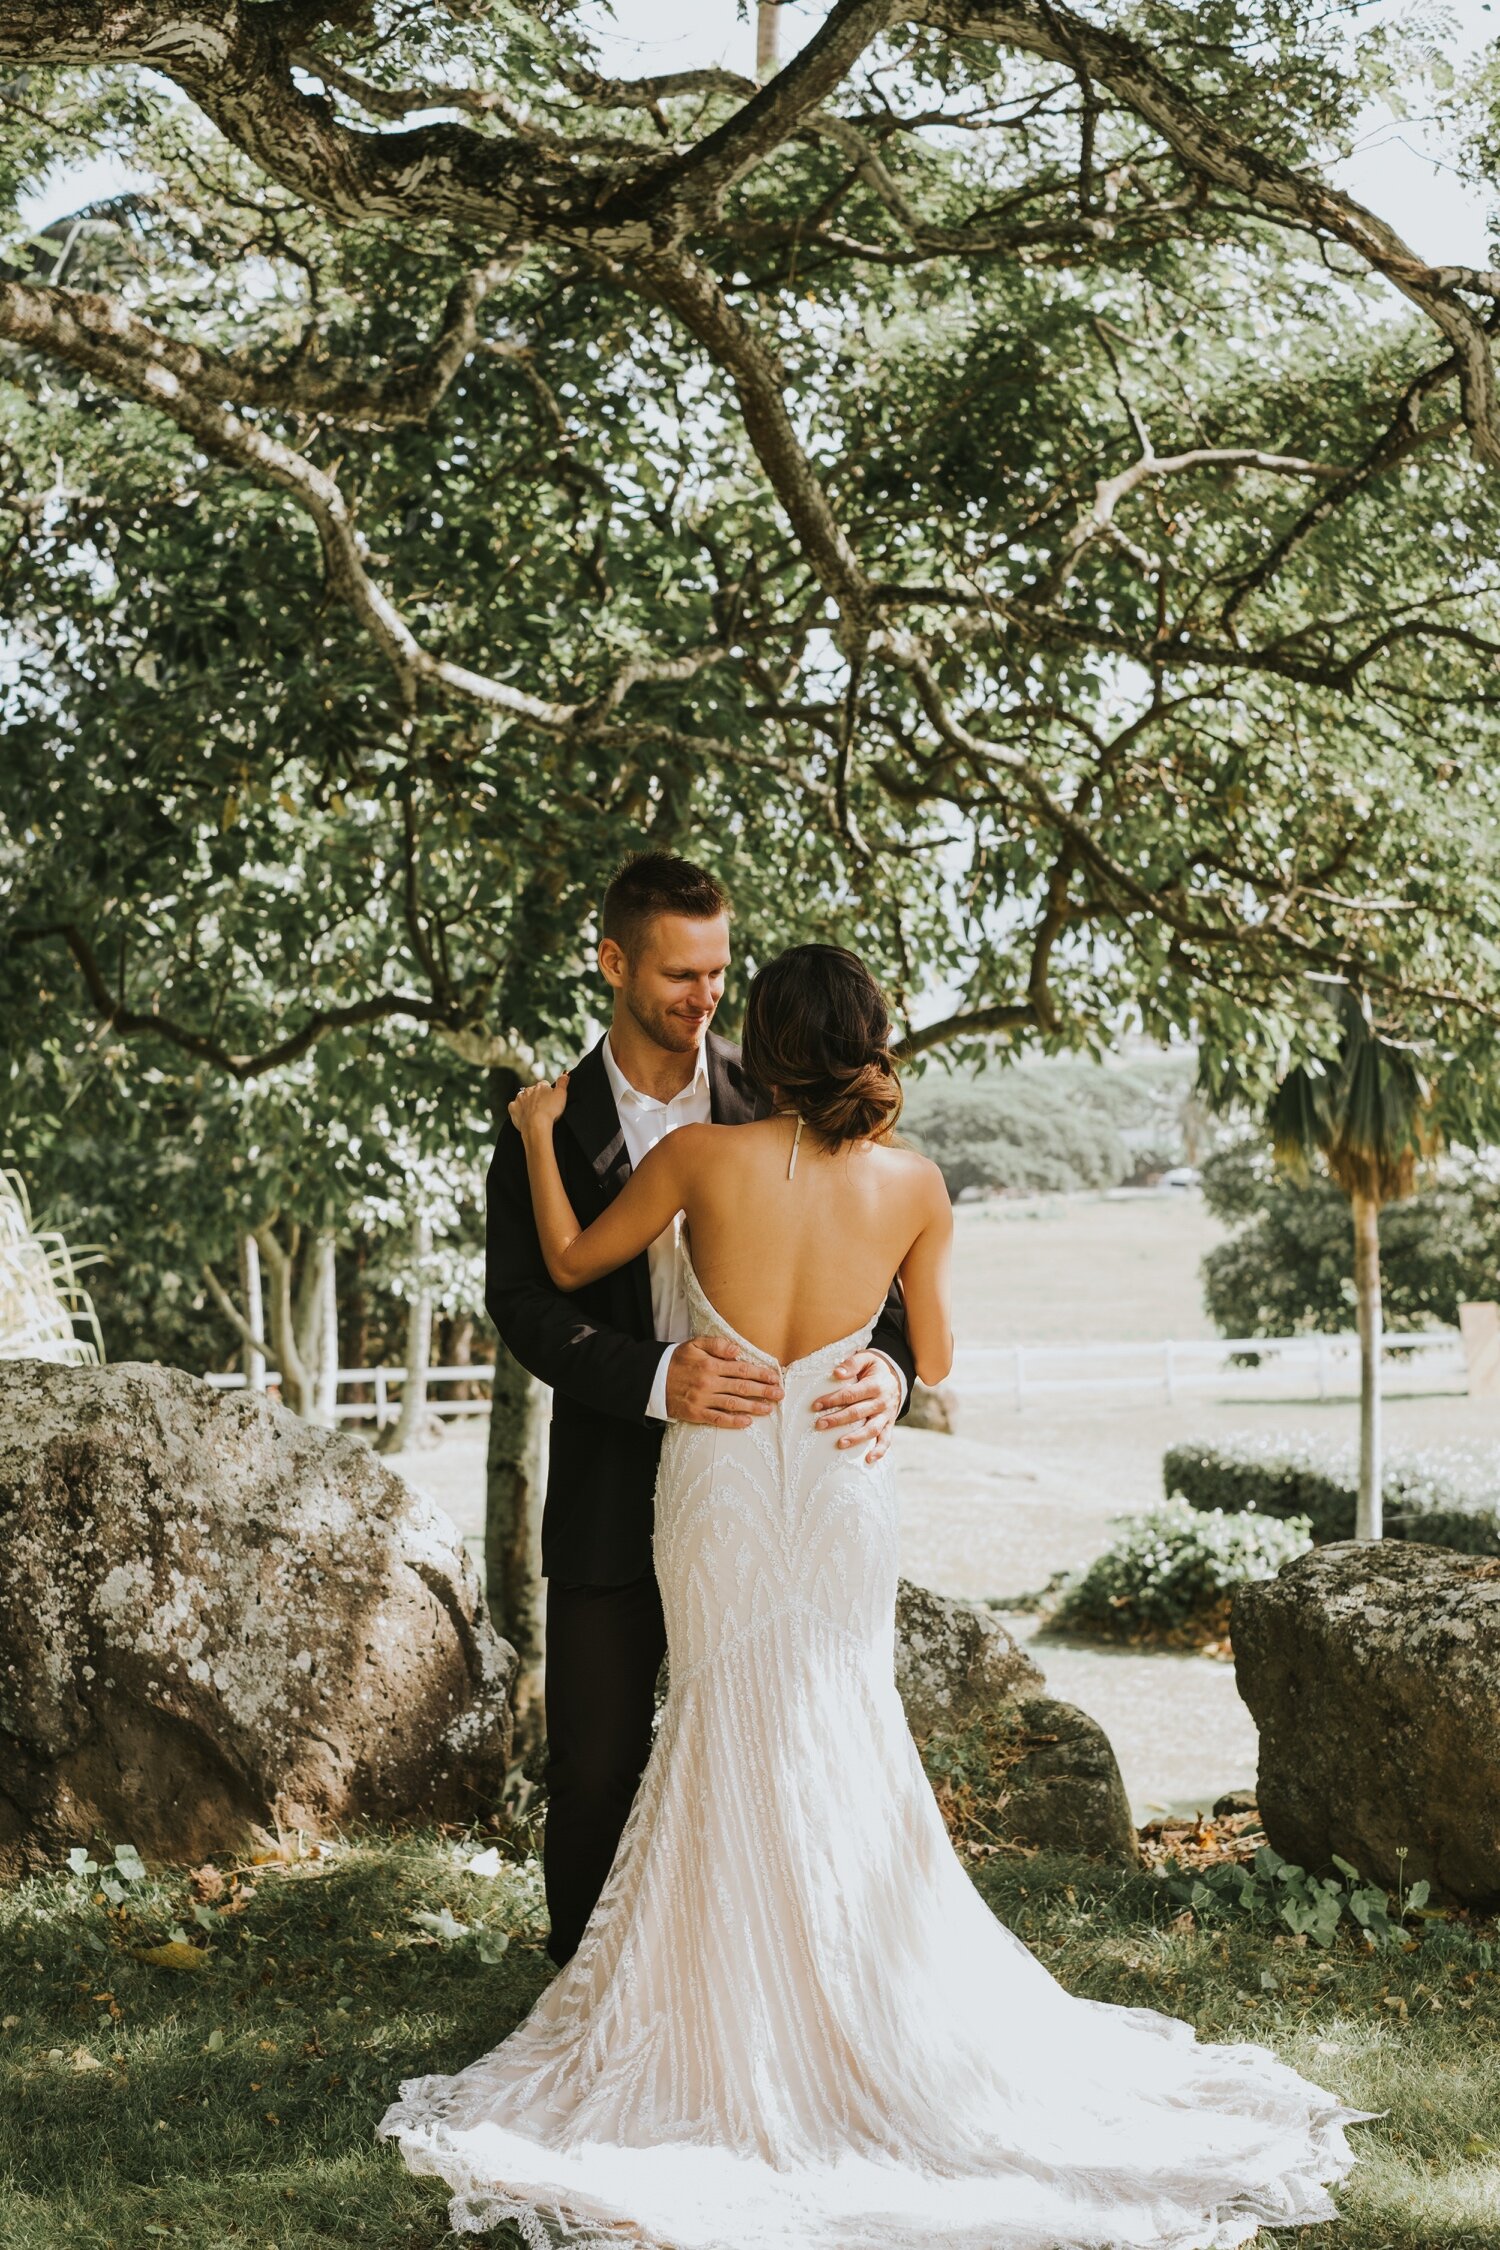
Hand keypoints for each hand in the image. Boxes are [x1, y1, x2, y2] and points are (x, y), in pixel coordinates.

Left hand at [509, 1071, 569, 1137]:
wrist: (536, 1125)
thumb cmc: (550, 1111)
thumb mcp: (562, 1094)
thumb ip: (563, 1082)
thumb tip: (565, 1073)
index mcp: (540, 1086)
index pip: (544, 1085)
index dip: (549, 1092)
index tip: (551, 1099)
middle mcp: (528, 1090)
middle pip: (533, 1091)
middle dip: (537, 1097)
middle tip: (544, 1107)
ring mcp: (519, 1099)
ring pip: (523, 1098)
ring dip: (527, 1102)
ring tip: (534, 1112)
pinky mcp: (513, 1108)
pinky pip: (514, 1107)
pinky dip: (518, 1110)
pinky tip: (524, 1115)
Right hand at [666, 1337, 783, 1428]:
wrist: (651, 1379)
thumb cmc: (676, 1360)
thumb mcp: (694, 1344)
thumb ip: (717, 1344)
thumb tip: (738, 1350)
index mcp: (711, 1365)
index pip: (742, 1369)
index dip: (761, 1374)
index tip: (776, 1377)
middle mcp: (709, 1383)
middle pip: (742, 1388)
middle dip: (764, 1391)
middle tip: (780, 1394)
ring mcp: (703, 1400)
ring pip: (733, 1404)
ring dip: (754, 1407)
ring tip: (769, 1409)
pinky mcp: (696, 1413)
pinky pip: (718, 1419)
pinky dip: (733, 1421)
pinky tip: (747, 1422)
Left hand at [812, 1349, 900, 1464]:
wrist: (897, 1375)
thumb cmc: (875, 1367)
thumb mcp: (866, 1358)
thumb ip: (852, 1363)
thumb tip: (837, 1373)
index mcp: (875, 1385)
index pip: (851, 1394)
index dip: (833, 1400)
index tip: (815, 1405)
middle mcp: (882, 1402)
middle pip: (858, 1413)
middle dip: (838, 1420)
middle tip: (819, 1425)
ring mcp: (887, 1415)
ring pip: (872, 1429)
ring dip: (856, 1438)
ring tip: (840, 1444)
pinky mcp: (889, 1424)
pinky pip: (887, 1439)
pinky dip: (880, 1451)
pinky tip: (868, 1460)